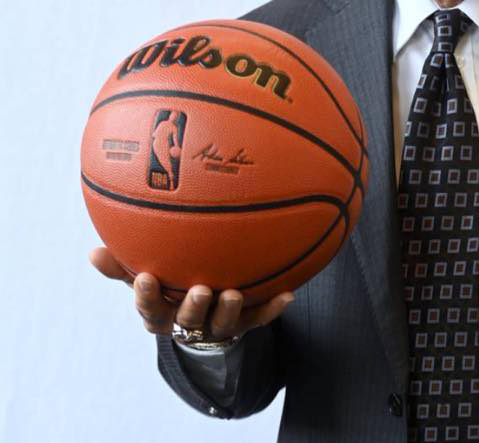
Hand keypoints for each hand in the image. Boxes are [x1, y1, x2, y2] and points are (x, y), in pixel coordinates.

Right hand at [89, 246, 293, 340]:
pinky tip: (288, 294)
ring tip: (234, 293)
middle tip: (199, 289)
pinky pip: (260, 318)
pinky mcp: (244, 324)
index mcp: (162, 314)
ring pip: (224, 322)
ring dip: (230, 308)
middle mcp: (189, 323)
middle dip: (193, 307)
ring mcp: (218, 325)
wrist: (202, 317)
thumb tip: (92, 251)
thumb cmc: (168, 287)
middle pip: (189, 320)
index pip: (150, 309)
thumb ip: (121, 266)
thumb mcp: (144, 277)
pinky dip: (273, 308)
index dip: (148, 297)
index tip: (147, 277)